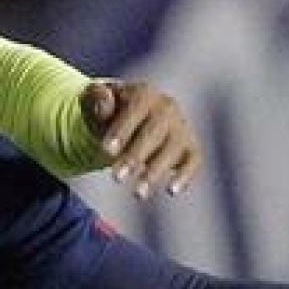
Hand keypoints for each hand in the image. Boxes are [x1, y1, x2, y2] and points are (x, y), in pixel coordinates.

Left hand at [80, 78, 201, 198]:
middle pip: (154, 132)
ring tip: (138, 194)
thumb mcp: (95, 101)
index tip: (106, 151)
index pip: (135, 110)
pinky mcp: (190, 147)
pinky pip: (193, 161)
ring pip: (173, 148)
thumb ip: (97, 99)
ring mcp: (180, 127)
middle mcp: (167, 108)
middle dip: (135, 156)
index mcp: (143, 94)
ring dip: (156, 171)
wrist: (129, 117)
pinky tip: (171, 191)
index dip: (122, 130)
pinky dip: (185, 175)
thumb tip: (104, 103)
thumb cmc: (108, 111)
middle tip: (116, 178)